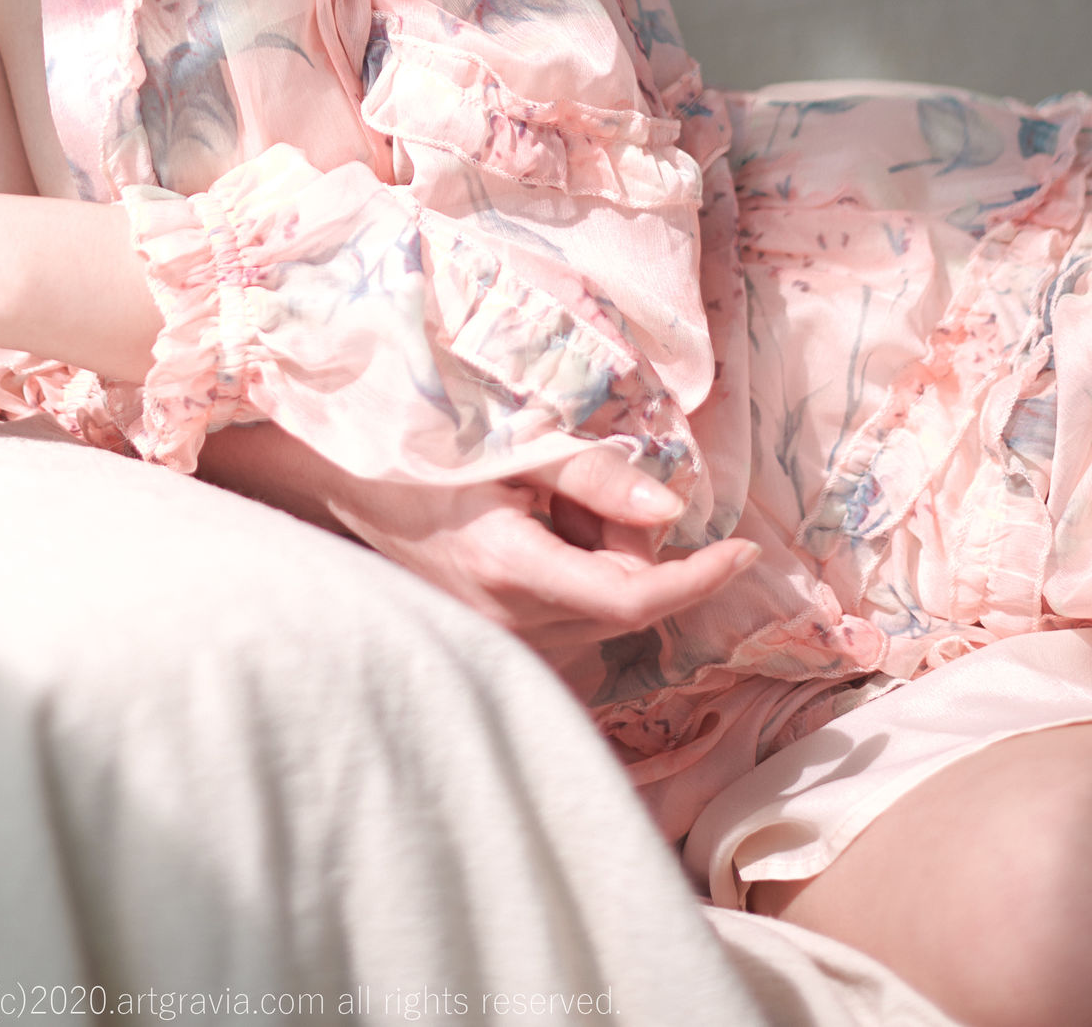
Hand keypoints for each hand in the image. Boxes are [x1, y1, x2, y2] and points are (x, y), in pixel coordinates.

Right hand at [197, 423, 757, 657]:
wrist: (347, 487)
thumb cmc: (426, 453)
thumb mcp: (510, 446)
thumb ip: (593, 474)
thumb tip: (672, 512)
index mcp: (513, 568)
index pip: (633, 598)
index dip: (698, 579)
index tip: (743, 551)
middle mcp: (512, 623)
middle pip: (625, 600)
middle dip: (631, 543)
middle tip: (578, 484)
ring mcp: (505, 644)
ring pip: (605, 610)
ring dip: (603, 558)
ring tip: (544, 505)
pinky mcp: (502, 646)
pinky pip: (577, 619)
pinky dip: (579, 576)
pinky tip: (536, 536)